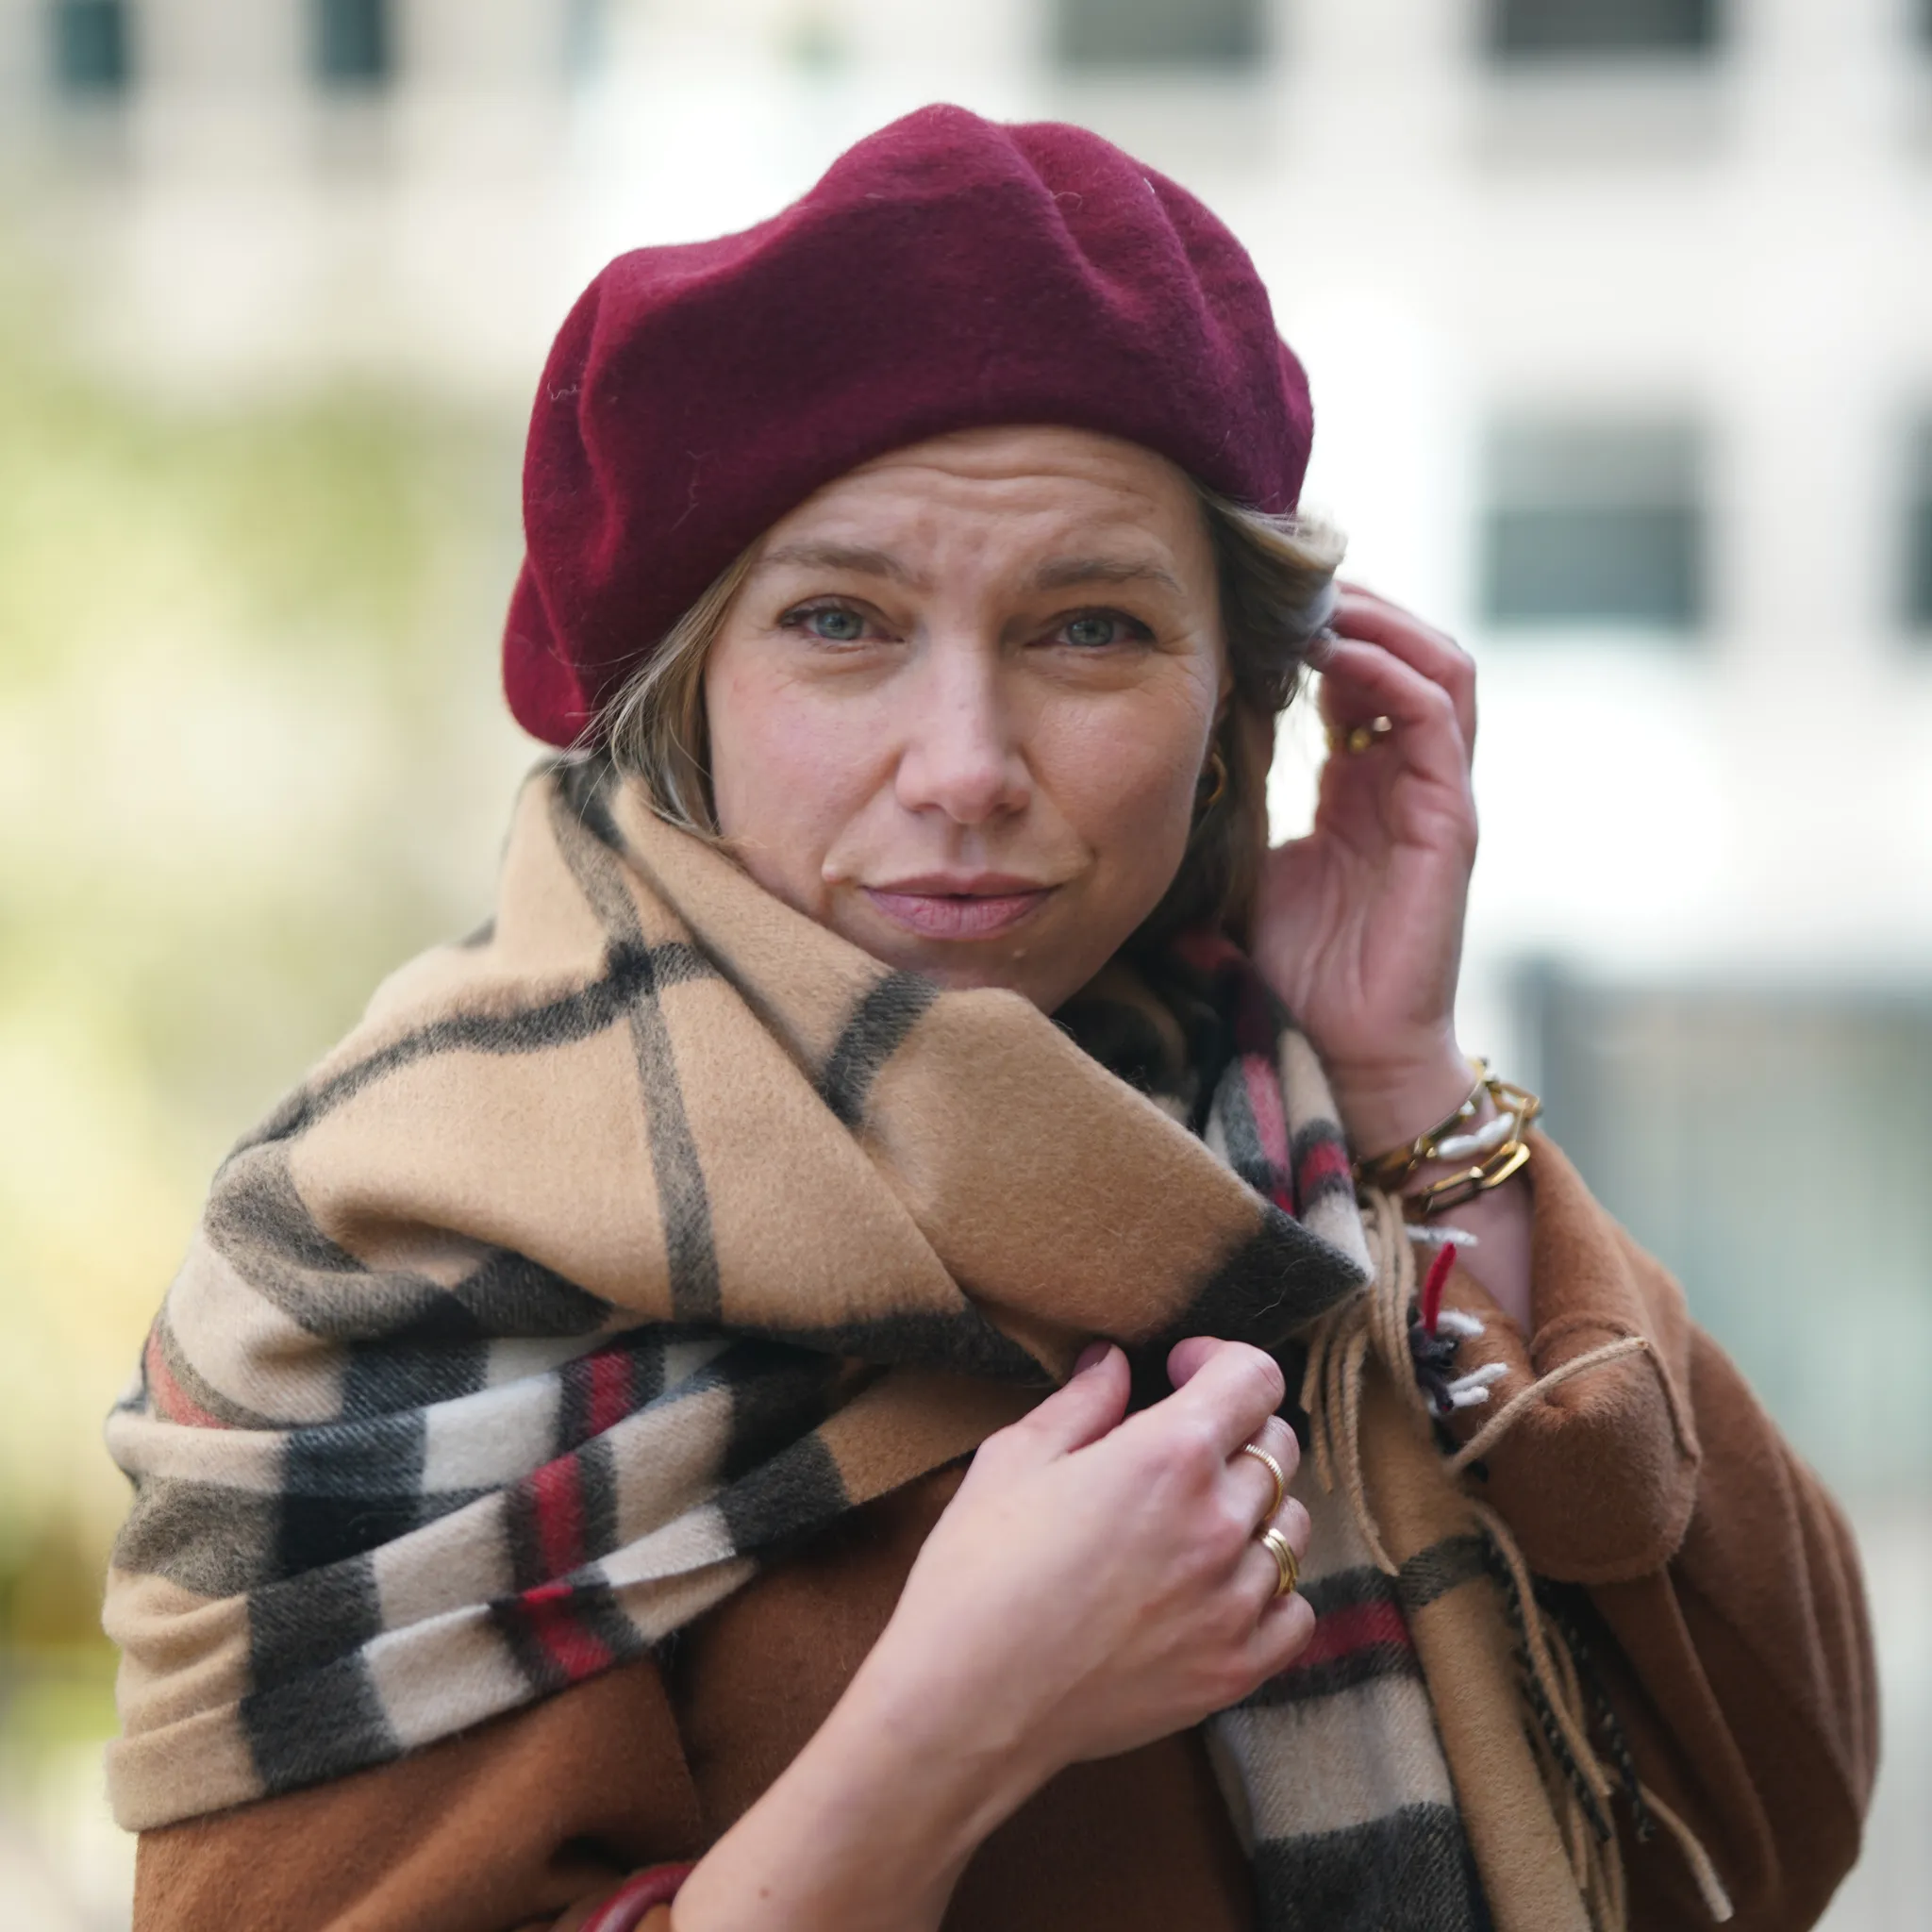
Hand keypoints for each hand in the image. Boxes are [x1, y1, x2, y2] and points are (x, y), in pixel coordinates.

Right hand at [673, 1339, 1314, 1931]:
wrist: (969, 1701)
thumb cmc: (978, 1574)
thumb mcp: (1014, 1460)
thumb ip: (1082, 1403)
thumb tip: (1115, 1364)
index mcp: (1169, 1455)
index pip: (1254, 1377)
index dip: (1220, 1358)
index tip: (1181, 1371)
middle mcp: (1219, 1522)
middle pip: (1279, 1445)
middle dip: (1236, 1428)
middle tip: (1181, 1445)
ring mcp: (1234, 1601)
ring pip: (1292, 1526)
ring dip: (1255, 1508)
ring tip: (1195, 1519)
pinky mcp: (1235, 1669)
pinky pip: (1294, 1612)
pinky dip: (1269, 1591)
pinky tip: (1217, 1587)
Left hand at [1249, 584, 1480, 1152]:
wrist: (1339, 1055)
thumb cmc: (1293, 974)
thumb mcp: (1243, 869)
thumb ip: (1227, 812)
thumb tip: (1153, 769)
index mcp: (1361, 786)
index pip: (1357, 676)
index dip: (1316, 628)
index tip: (1254, 601)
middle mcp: (1404, 781)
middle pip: (1407, 654)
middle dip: (1355, 606)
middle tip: (1289, 579)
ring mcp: (1434, 799)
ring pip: (1439, 669)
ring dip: (1381, 621)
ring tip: (1317, 599)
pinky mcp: (1449, 824)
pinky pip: (1435, 721)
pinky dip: (1392, 672)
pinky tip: (1335, 652)